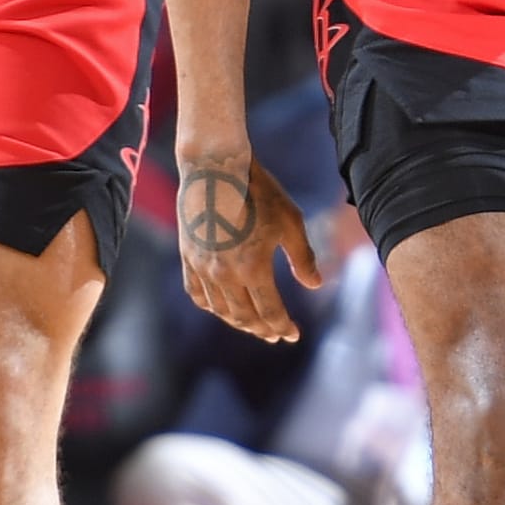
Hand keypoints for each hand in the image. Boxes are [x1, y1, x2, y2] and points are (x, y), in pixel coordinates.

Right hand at [177, 148, 322, 342]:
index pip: (270, 312)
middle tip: (274, 335)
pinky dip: (211, 306)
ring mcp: (203, 268)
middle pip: (245, 316)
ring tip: (251, 325)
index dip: (283, 327)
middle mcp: (225, 275)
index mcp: (253, 269)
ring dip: (238, 322)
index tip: (293, 334)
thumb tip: (316, 285)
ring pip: (220, 309)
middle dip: (263, 329)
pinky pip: (197, 293)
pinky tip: (220, 308)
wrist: (215, 169)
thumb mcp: (290, 222)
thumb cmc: (259, 193)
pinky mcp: (188, 257)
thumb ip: (303, 258)